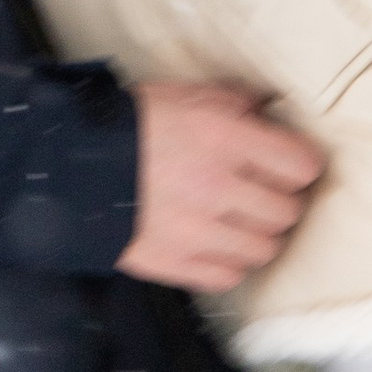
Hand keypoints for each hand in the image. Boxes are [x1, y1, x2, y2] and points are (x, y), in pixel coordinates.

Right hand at [119, 83, 322, 292]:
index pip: (301, 165)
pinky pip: (229, 276)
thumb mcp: (183, 95)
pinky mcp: (177, 263)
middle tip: (262, 191)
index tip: (287, 162)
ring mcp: (198, 232)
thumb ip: (233, 101)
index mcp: (222, 139)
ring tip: (240, 220)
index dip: (297, 163)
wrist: (71, 164)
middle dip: (279, 199)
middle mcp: (216, 188)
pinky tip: (216, 243)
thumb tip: (270, 108)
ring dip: (257, 234)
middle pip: (288, 211)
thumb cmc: (129, 125)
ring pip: (264, 249)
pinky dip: (228, 263)